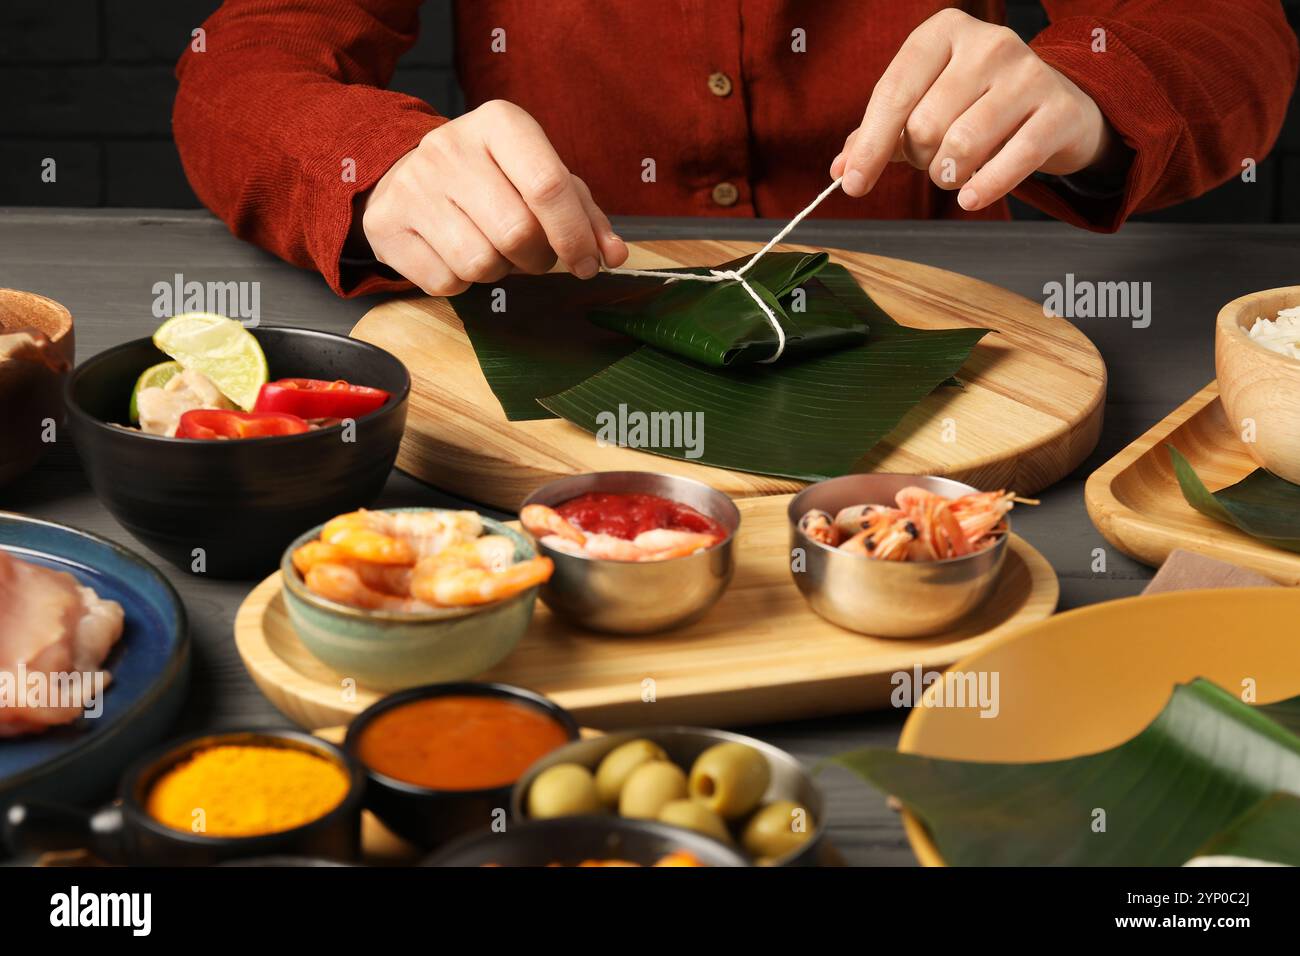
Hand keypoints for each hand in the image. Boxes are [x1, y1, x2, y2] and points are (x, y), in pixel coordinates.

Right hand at [357, 100, 626, 295]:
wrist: (404, 174)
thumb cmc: (491, 180)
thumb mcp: (539, 178)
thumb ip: (583, 214)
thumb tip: (612, 256)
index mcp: (500, 124)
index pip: (549, 186)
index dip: (575, 236)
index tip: (588, 264)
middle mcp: (451, 147)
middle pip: (517, 233)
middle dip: (537, 259)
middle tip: (533, 255)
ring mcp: (413, 185)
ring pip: (481, 263)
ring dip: (499, 272)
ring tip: (492, 249)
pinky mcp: (387, 225)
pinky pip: (446, 282)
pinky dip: (461, 282)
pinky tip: (456, 254)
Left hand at [831, 9, 1121, 210]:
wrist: (1057, 107)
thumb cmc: (977, 106)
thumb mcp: (924, 107)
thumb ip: (879, 135)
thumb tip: (841, 170)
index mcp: (944, 32)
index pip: (893, 92)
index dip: (870, 146)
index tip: (852, 185)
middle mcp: (989, 43)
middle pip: (925, 124)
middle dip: (920, 158)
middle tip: (934, 158)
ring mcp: (1028, 74)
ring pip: (962, 144)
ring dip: (947, 175)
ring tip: (954, 172)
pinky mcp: (1059, 111)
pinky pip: (1010, 162)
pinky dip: (984, 188)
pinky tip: (971, 197)